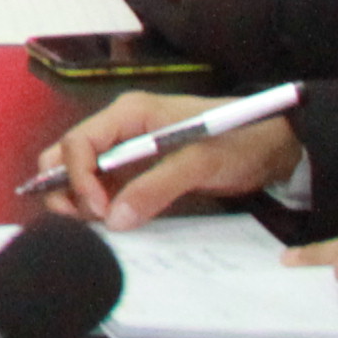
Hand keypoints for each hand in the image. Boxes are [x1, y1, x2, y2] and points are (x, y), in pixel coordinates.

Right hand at [44, 93, 306, 225]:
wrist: (274, 146)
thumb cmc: (239, 141)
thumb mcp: (199, 162)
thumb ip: (156, 188)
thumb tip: (114, 220)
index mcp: (129, 113)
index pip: (80, 142)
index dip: (78, 176)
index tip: (99, 210)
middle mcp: (121, 128)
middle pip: (70, 154)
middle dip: (63, 186)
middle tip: (78, 219)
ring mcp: (128, 151)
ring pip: (82, 173)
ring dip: (77, 198)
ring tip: (90, 225)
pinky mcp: (140, 171)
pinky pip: (105, 187)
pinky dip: (98, 205)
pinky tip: (106, 223)